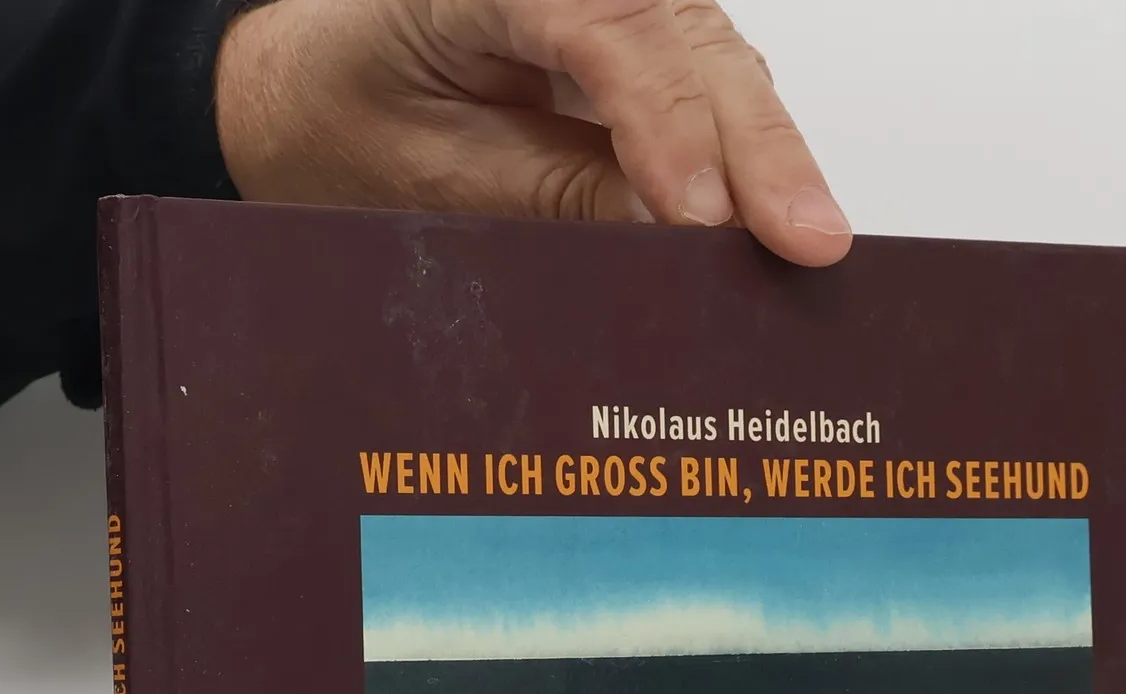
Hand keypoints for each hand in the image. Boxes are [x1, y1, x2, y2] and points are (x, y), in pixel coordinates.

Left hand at [215, 0, 851, 267]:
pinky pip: (710, 84)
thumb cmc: (355, 120)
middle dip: (755, 144)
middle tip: (804, 238)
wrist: (316, 93)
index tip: (704, 216)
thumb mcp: (437, 176)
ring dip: (770, 152)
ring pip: (718, 58)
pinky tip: (782, 214)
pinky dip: (750, 152)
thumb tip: (671, 233)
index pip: (608, 31)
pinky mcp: (641, 43)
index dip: (669, 126)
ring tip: (809, 236)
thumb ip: (553, 194)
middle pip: (688, 38)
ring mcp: (616, 0)